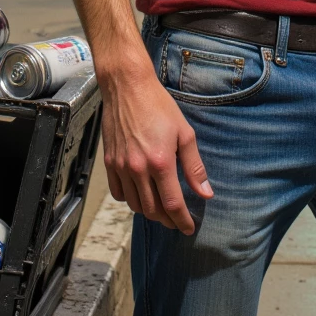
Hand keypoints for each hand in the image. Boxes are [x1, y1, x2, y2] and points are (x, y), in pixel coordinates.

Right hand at [99, 61, 212, 233]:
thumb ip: (194, 166)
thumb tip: (205, 193)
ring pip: (134, 205)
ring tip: (161, 210)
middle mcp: (138, 169)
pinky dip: (130, 200)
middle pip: (152, 210)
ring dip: (149, 212)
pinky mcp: (109, 162)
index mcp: (160, 162)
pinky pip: (118, 192)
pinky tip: (140, 194)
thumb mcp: (185, 133)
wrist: (127, 87)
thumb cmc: (159, 106)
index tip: (189, 228)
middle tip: (177, 221)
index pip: (172, 204)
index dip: (182, 220)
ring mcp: (121, 167)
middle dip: (167, 220)